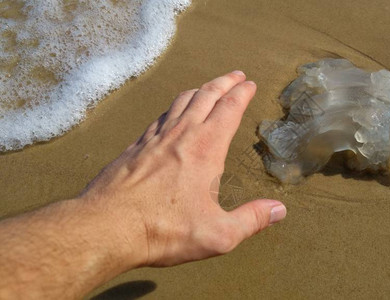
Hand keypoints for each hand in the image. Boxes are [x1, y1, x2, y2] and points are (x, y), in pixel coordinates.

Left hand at [79, 71, 286, 267]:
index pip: (229, 109)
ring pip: (182, 101)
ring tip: (209, 87)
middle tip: (236, 74)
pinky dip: (175, 106)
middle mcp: (182, 135)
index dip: (241, 93)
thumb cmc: (164, 230)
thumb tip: (279, 211)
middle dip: (224, 82)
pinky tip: (174, 113)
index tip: (250, 84)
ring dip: (200, 89)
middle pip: (206, 95)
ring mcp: (156, 137)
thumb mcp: (218, 234)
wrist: (107, 226)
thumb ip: (252, 220)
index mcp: (206, 149)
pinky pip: (161, 116)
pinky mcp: (136, 146)